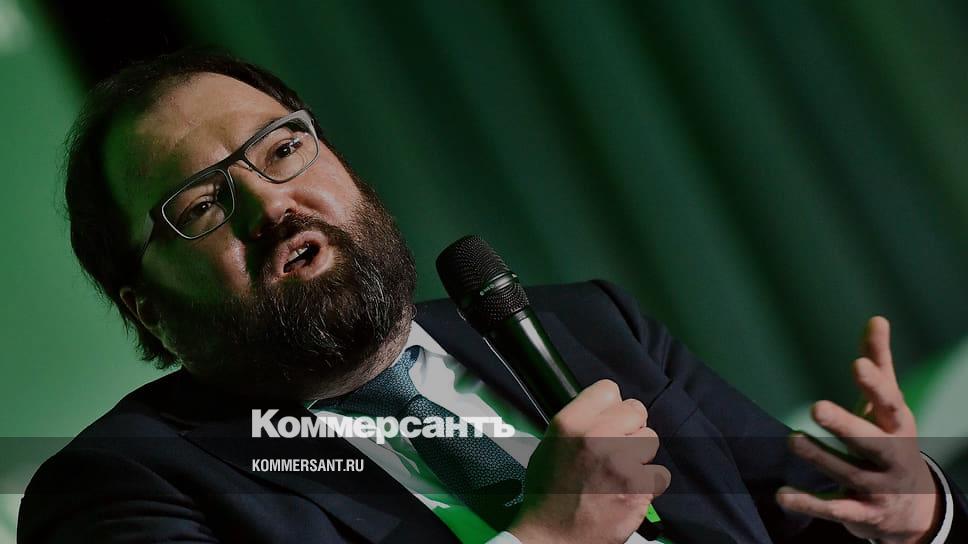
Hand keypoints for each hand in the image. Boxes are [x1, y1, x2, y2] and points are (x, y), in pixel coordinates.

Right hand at [508, 379, 670, 543]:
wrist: (553, 538)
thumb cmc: (549, 494)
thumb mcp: (549, 446)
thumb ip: (577, 423)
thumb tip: (604, 411)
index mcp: (570, 424)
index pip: (609, 390)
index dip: (612, 406)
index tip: (610, 419)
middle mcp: (597, 437)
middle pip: (637, 411)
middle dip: (630, 428)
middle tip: (618, 447)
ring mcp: (621, 462)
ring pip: (651, 440)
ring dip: (641, 454)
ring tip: (621, 471)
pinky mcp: (639, 488)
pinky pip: (658, 473)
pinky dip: (648, 484)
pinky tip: (628, 491)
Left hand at [776, 317, 941, 543]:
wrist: (913, 509)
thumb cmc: (890, 439)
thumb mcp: (888, 406)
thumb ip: (879, 364)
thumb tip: (876, 318)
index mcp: (897, 426)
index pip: (890, 404)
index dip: (875, 385)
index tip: (857, 363)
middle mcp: (891, 457)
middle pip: (872, 443)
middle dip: (847, 426)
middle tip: (816, 407)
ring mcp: (879, 488)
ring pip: (849, 474)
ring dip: (820, 458)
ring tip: (792, 439)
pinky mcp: (862, 513)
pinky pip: (835, 509)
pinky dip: (809, 503)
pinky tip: (783, 494)